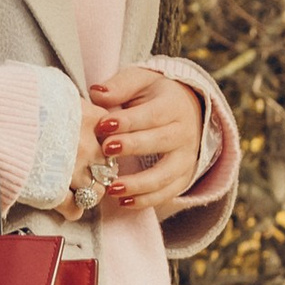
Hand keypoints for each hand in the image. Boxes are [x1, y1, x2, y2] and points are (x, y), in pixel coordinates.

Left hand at [88, 66, 205, 216]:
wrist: (186, 109)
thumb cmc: (153, 96)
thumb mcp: (140, 82)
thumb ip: (120, 86)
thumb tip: (97, 93)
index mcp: (173, 106)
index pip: (153, 114)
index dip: (128, 120)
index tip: (103, 125)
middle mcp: (185, 132)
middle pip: (161, 142)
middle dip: (133, 147)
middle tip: (106, 150)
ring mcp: (186, 157)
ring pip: (166, 174)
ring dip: (140, 184)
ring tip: (113, 188)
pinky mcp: (183, 177)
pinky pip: (168, 192)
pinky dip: (148, 200)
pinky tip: (124, 203)